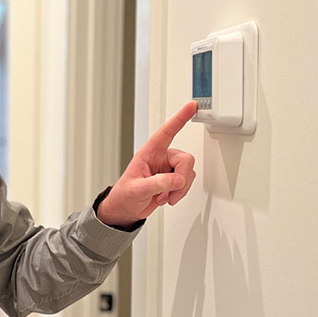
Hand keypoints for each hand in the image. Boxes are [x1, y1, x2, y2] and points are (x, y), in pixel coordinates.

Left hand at [97, 101, 197, 226]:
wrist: (125, 210)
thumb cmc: (124, 195)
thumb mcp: (137, 189)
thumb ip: (158, 183)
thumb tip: (178, 179)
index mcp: (149, 153)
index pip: (167, 132)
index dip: (180, 118)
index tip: (192, 106)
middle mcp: (160, 158)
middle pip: (185, 159)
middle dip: (182, 177)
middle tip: (172, 192)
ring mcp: (168, 169)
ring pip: (188, 172)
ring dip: (179, 189)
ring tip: (163, 197)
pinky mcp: (173, 180)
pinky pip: (187, 182)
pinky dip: (180, 193)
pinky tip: (166, 198)